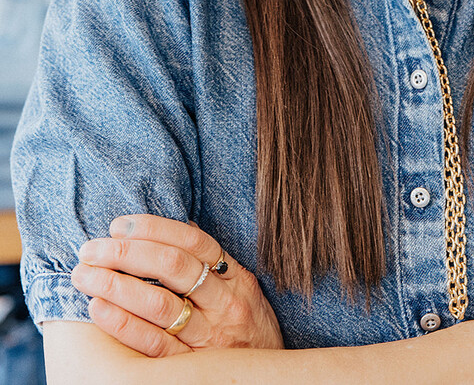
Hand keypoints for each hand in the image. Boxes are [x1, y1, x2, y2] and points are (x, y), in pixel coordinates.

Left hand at [71, 214, 283, 357]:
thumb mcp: (241, 289)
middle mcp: (223, 304)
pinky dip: (123, 324)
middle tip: (90, 249)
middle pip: (172, 268)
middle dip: (126, 253)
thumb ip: (212, 262)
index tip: (120, 225)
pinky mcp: (191, 368)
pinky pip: (153, 344)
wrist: (269, 380)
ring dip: (116, 285)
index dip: (154, 228)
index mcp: (235, 279)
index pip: (193, 242)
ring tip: (84, 275)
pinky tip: (99, 308)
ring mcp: (207, 339)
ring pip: (159, 305)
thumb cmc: (247, 327)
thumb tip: (175, 227)